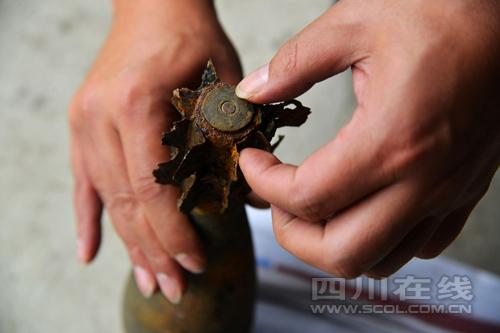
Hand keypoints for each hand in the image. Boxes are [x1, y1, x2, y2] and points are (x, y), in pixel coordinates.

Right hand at [69, 0, 241, 301]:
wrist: (153, 6)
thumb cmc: (192, 37)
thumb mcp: (224, 81)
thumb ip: (233, 137)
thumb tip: (250, 195)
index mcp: (136, 104)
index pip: (152, 187)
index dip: (173, 232)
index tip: (195, 262)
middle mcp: (100, 117)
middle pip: (127, 202)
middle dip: (154, 251)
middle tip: (176, 288)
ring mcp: (84, 123)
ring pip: (107, 199)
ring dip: (129, 245)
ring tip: (149, 281)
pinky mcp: (82, 126)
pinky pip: (83, 183)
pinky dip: (90, 220)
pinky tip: (91, 252)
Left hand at [237, 0, 499, 277]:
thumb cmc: (445, 10)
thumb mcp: (354, 24)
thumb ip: (292, 64)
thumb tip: (253, 92)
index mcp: (391, 140)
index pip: (308, 198)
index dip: (264, 183)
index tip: (253, 159)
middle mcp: (423, 181)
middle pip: (341, 254)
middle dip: (292, 234)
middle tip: (277, 197)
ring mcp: (448, 193)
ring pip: (381, 261)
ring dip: (333, 243)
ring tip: (314, 204)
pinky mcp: (464, 191)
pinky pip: (419, 244)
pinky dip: (380, 238)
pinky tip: (364, 202)